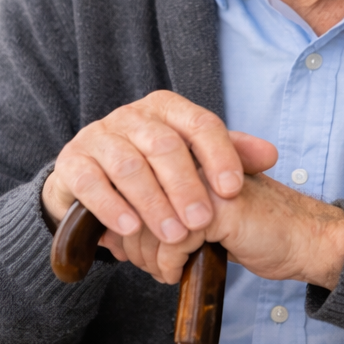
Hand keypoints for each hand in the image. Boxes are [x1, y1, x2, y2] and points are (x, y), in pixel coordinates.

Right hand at [41, 91, 277, 246]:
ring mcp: (98, 135)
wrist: (93, 182)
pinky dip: (113, 207)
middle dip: (186, 187)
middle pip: (165, 146)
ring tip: (172, 235)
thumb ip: (231, 155)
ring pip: (129, 165)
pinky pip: (92, 182)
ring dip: (153, 203)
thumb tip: (271, 155)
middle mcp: (132, 115)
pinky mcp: (71, 162)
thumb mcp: (194, 159)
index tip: (234, 191)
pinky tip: (131, 229)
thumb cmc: (155, 170)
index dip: (220, 156)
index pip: (201, 124)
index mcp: (167, 107)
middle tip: (202, 223)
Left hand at [104, 168, 343, 287]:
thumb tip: (108, 237)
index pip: (137, 186)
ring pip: (149, 223)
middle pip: (137, 204)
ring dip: (148, 257)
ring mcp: (208, 183)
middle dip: (135, 244)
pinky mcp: (219, 209)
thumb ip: (159, 219)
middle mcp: (197, 164)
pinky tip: (177, 274)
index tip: (132, 249)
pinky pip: (173, 242)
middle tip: (150, 266)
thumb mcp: (199, 224)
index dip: (127, 224)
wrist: (303, 239)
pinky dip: (168, 265)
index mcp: (192, 160)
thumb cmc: (254, 233)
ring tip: (164, 271)